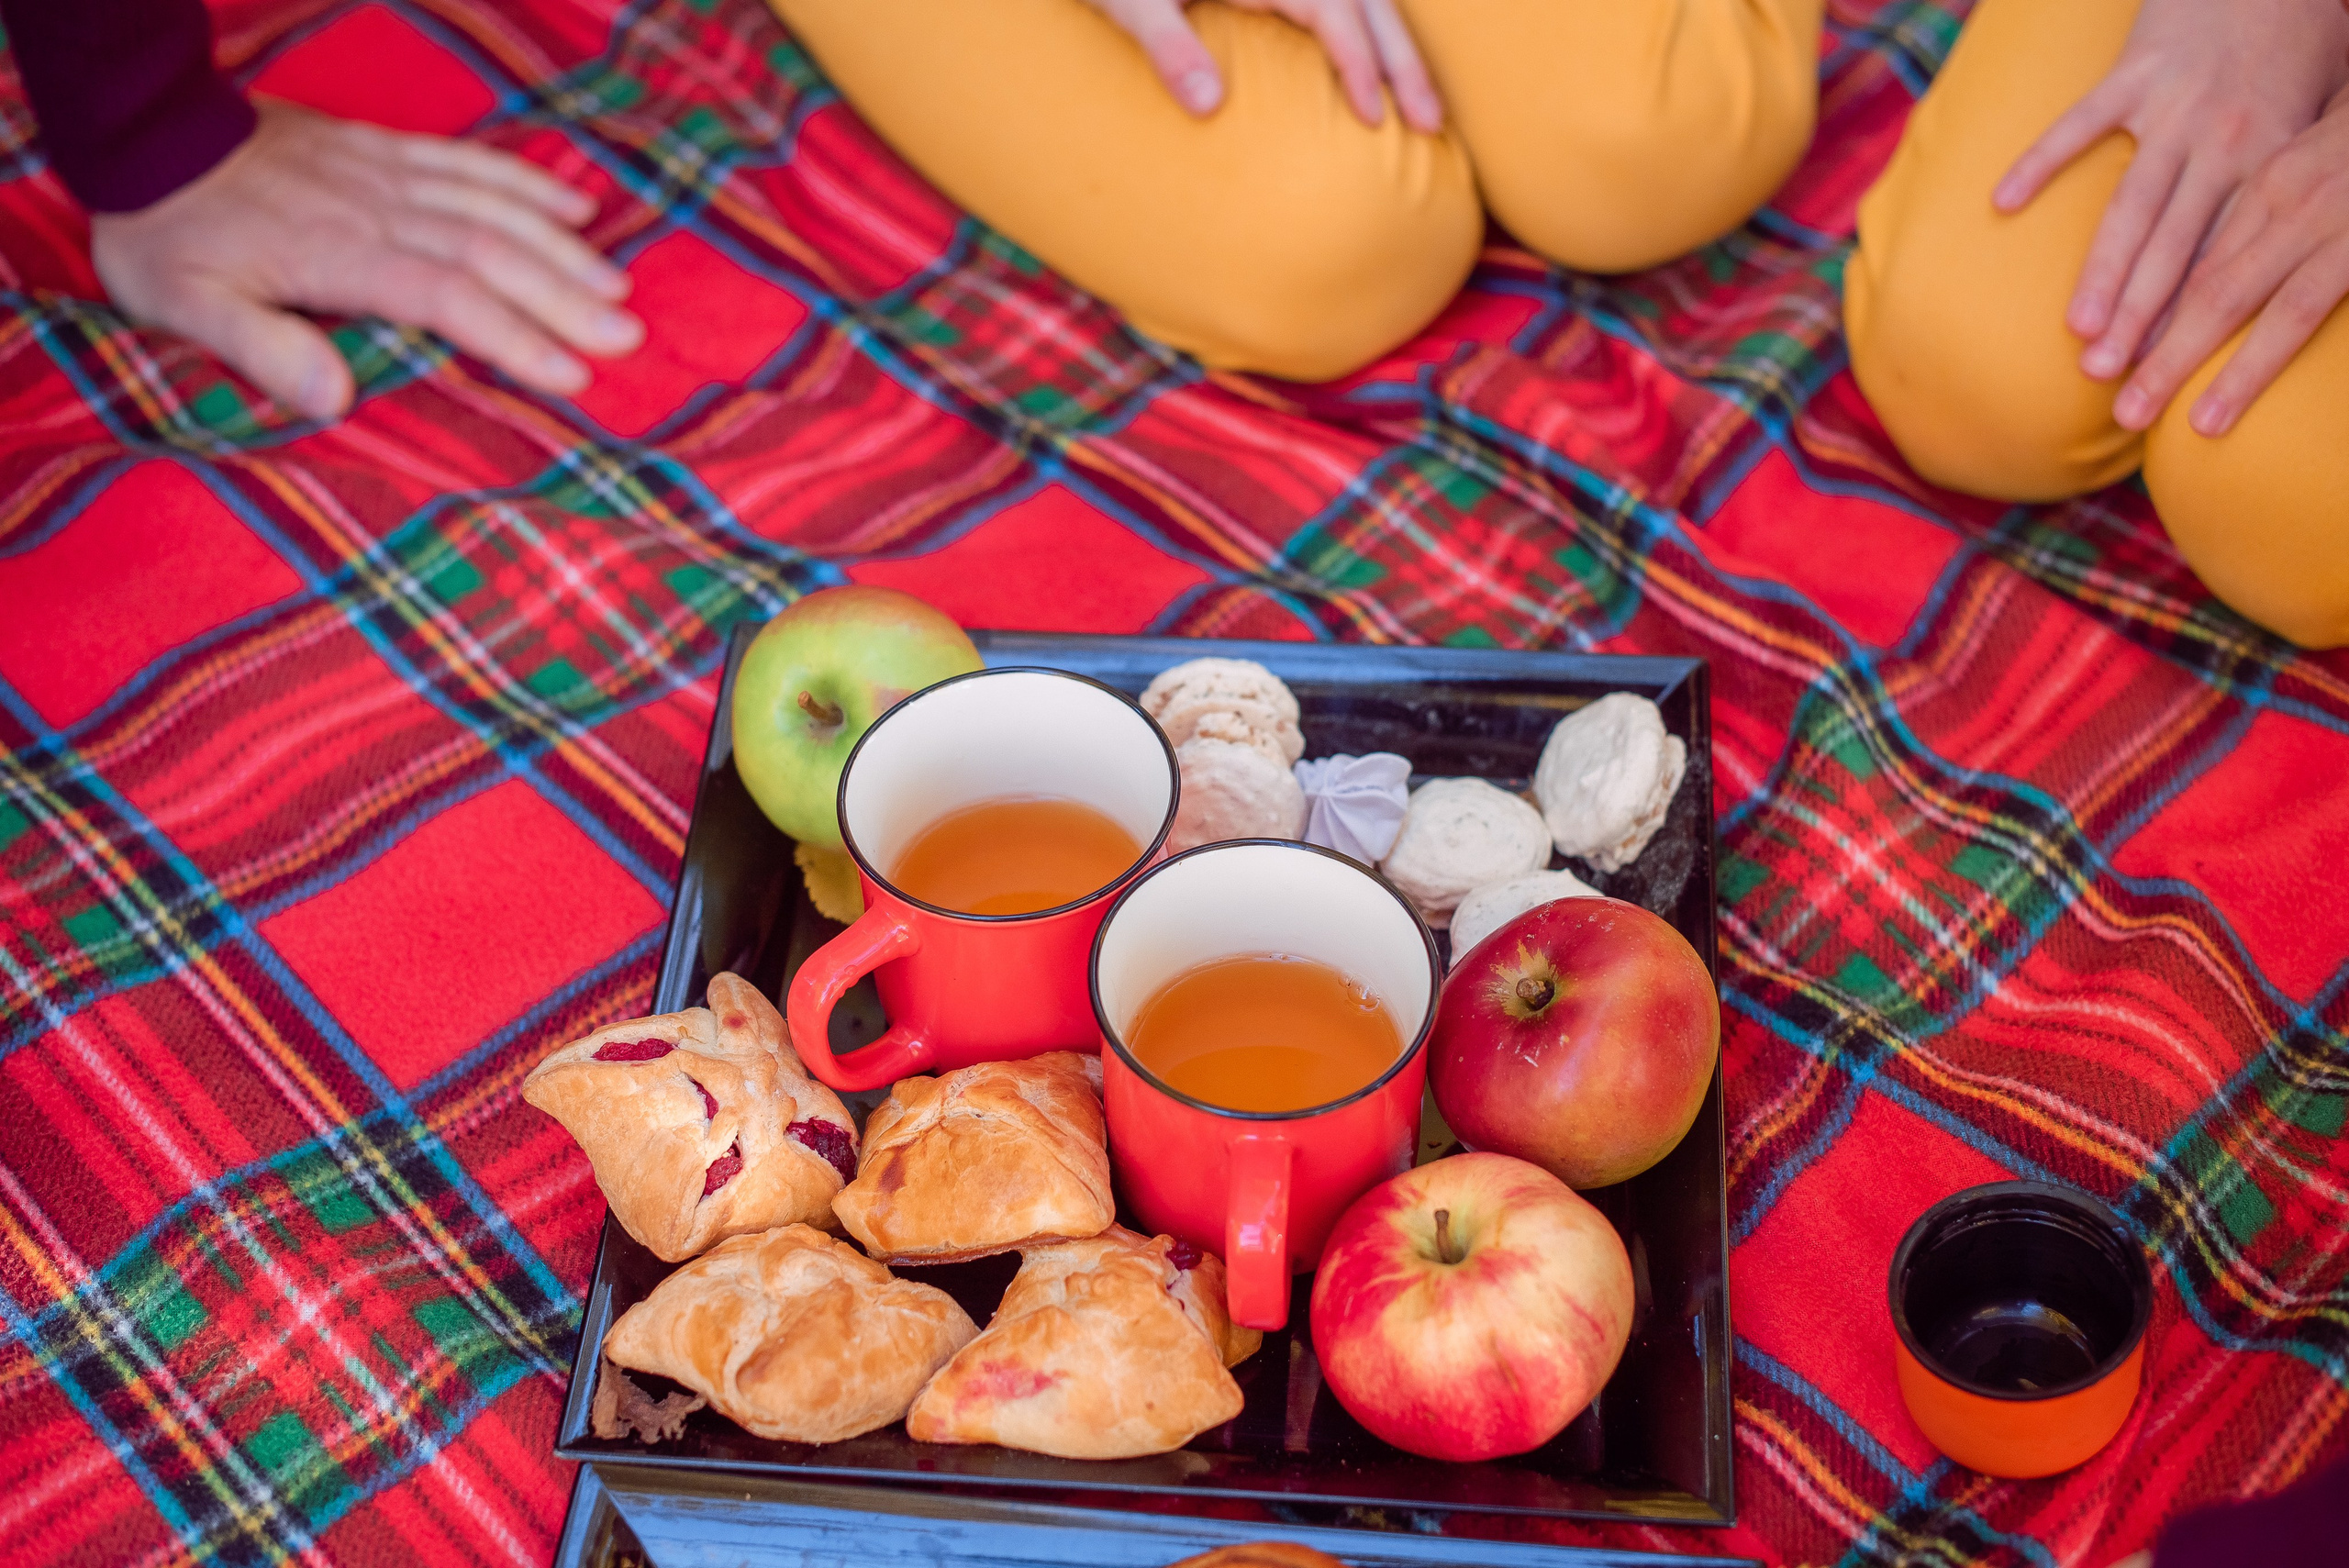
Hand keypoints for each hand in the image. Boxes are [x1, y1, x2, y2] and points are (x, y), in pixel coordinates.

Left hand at [91, 99, 643, 420]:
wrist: (143, 130)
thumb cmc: (168, 234)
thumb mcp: (186, 305)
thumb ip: (261, 348)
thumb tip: (335, 399)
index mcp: (340, 253)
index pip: (447, 296)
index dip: (514, 335)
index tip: (572, 375)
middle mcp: (378, 209)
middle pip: (489, 252)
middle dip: (564, 297)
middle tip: (627, 339)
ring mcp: (387, 172)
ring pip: (491, 207)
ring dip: (561, 247)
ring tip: (618, 288)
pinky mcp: (385, 149)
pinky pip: (470, 160)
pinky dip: (529, 181)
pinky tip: (577, 206)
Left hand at [1085, 0, 1440, 132]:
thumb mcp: (1131, 5)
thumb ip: (1169, 49)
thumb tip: (1210, 105)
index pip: (1332, 7)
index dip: (1358, 60)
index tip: (1374, 116)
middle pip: (1371, 3)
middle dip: (1406, 62)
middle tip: (1433, 125)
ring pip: (1374, 2)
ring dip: (1403, 55)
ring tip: (1430, 113)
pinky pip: (1353, 7)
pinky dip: (1380, 42)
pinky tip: (1394, 84)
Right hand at [1992, 0, 2348, 384]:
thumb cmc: (2307, 30)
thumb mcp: (2330, 107)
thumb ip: (2305, 176)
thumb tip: (2292, 253)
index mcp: (2273, 157)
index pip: (2228, 256)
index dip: (2198, 319)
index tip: (2172, 373)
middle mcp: (2222, 140)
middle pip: (2175, 247)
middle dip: (2143, 317)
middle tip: (2113, 374)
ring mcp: (2172, 107)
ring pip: (2131, 205)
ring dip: (2102, 271)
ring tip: (2077, 328)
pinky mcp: (2134, 71)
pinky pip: (2078, 123)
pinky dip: (2040, 160)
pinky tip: (2003, 201)